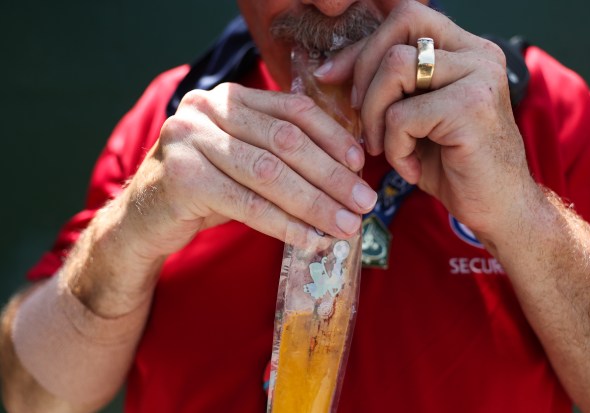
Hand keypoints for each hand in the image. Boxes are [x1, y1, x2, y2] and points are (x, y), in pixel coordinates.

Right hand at [123, 83, 376, 259]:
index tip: (360, 165)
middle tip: (364, 203)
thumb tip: (347, 172)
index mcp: (229, 96)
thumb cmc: (205, 187)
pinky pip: (248, 204)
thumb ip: (283, 154)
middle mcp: (207, 107)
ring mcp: (190, 138)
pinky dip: (285, 224)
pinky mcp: (182, 176)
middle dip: (332, 176)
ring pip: (269, 173)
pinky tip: (311, 239)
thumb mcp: (245, 159)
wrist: (144, 218)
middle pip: (286, 142)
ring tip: (346, 226)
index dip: (333, 137)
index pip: (293, 110)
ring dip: (315, 204)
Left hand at [316, 0, 538, 241]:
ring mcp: (479, 77)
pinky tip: (409, 168)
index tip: (332, 76)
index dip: (363, 45)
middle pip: (399, 27)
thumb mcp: (415, 119)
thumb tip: (333, 69)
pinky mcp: (471, 108)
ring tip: (385, 149)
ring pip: (395, 67)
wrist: (498, 210)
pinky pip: (402, 116)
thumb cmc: (453, 166)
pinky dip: (394, 148)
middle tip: (363, 121)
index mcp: (465, 50)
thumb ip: (390, 87)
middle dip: (363, 73)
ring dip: (375, 115)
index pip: (406, 17)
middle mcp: (478, 54)